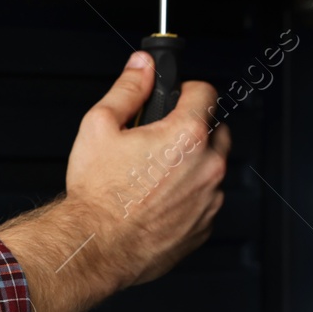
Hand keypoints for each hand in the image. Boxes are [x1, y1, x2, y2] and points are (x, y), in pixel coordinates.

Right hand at [0, 51, 229, 311]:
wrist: (95, 244)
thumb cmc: (97, 193)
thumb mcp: (99, 126)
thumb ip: (127, 89)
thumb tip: (142, 66)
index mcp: (186, 136)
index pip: (206, 92)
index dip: (186, 90)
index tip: (175, 97)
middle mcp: (207, 167)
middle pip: (216, 129)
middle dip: (193, 127)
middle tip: (159, 137)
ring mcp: (210, 199)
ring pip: (212, 168)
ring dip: (192, 164)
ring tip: (153, 173)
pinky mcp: (204, 226)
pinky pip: (205, 200)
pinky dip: (188, 195)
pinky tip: (157, 198)